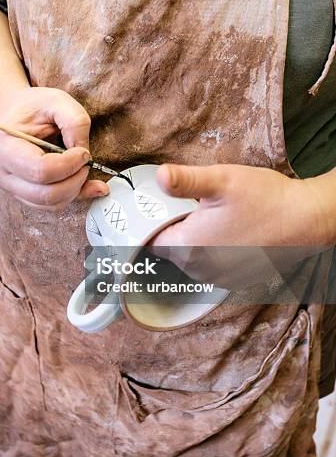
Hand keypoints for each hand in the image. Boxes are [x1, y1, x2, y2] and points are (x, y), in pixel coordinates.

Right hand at [0, 86, 108, 209]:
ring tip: (83, 169)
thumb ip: (75, 122)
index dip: (69, 165)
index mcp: (3, 148)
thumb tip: (84, 154)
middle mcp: (0, 173)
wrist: (12, 112)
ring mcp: (9, 187)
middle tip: (86, 162)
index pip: (40, 171)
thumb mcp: (57, 101)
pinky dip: (70, 196)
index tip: (83, 152)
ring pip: (49, 204)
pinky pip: (49, 205)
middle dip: (75, 181)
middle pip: (46, 194)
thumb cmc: (32, 106)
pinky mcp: (21, 194)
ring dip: (75, 190)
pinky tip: (81, 182)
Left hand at [150, 163, 335, 287]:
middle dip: (173, 230)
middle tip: (187, 207)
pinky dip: (211, 252)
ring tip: (207, 218)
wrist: (305, 221)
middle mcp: (199, 269)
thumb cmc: (264, 199)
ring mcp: (217, 278)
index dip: (153, 222)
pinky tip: (225, 232)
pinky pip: (210, 266)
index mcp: (188, 246)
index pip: (151, 240)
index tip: (160, 208)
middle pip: (170, 250)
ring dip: (193, 242)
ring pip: (190, 259)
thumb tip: (159, 176)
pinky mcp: (234, 280)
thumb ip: (185, 180)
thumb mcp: (221, 180)